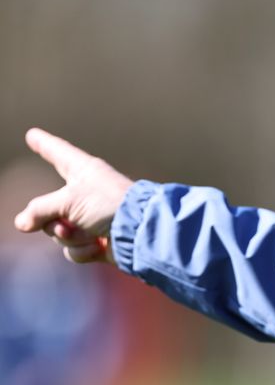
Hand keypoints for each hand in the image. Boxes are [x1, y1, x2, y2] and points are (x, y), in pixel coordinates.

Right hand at [12, 128, 134, 263]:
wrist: (140, 233)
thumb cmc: (109, 204)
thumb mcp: (68, 200)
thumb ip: (40, 210)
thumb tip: (22, 224)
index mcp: (82, 171)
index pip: (57, 153)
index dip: (44, 144)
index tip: (33, 134)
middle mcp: (85, 192)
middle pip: (48, 207)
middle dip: (53, 221)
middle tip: (66, 223)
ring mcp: (90, 218)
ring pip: (59, 231)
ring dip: (70, 237)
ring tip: (90, 234)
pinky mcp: (97, 241)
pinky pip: (74, 249)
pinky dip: (83, 250)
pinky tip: (100, 246)